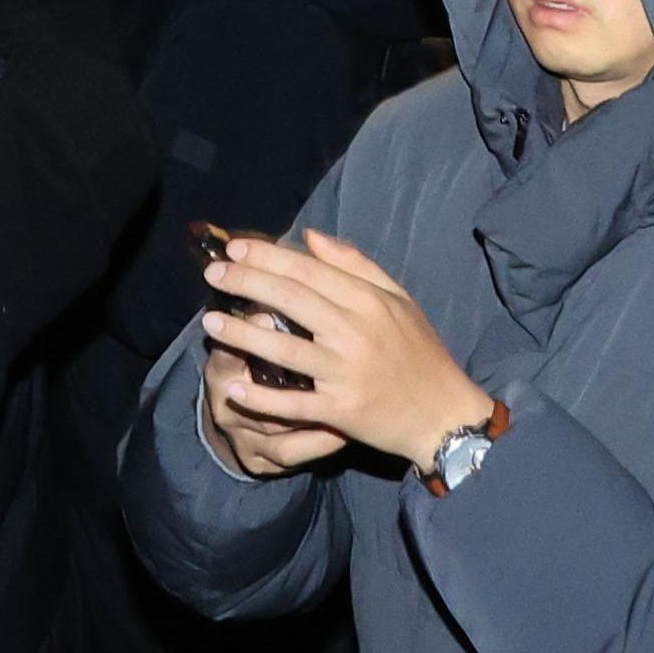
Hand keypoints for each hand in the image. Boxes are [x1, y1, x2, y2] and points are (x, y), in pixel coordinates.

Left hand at [197, 228, 494, 473]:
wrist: (445, 414)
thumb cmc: (421, 353)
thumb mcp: (399, 299)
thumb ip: (357, 265)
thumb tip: (311, 237)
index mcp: (368, 301)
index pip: (308, 269)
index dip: (268, 256)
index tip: (235, 248)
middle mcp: (355, 332)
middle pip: (290, 300)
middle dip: (245, 283)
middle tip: (213, 274)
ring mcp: (346, 373)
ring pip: (284, 349)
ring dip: (242, 334)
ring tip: (209, 324)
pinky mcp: (341, 412)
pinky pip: (295, 404)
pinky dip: (263, 398)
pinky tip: (235, 388)